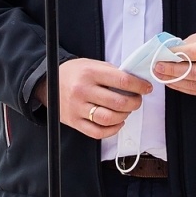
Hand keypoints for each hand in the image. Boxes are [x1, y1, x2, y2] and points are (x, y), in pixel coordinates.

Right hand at [33, 57, 150, 139]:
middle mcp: (83, 90)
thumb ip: (112, 72)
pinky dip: (112, 130)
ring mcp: (78, 108)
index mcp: (90, 73)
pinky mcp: (74, 122)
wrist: (48, 82)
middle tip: (137, 100)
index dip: (139, 86)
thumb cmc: (75, 72)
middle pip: (118, 102)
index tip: (146, 88)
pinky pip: (98, 132)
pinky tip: (117, 122)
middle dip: (135, 103)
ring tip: (126, 111)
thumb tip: (136, 82)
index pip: (122, 80)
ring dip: (124, 116)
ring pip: (109, 119)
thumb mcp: (92, 64)